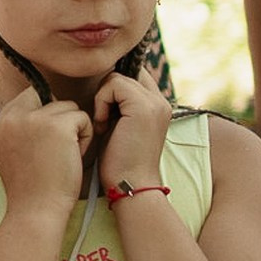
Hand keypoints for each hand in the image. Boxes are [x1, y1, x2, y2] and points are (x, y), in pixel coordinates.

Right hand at [0, 86, 90, 214]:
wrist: (35, 211)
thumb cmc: (30, 189)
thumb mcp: (13, 152)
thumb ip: (20, 128)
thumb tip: (42, 108)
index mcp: (0, 122)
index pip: (29, 97)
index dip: (45, 115)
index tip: (47, 143)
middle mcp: (14, 116)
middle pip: (50, 98)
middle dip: (60, 119)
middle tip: (58, 150)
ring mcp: (35, 118)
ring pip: (69, 107)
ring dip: (74, 130)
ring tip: (66, 156)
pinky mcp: (58, 126)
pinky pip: (83, 118)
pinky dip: (86, 138)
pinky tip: (75, 158)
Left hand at [93, 73, 172, 194]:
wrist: (131, 187)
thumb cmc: (119, 164)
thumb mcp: (120, 127)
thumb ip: (118, 105)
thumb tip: (103, 84)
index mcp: (157, 106)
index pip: (134, 75)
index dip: (114, 88)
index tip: (104, 112)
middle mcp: (160, 101)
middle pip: (124, 74)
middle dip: (106, 93)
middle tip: (104, 121)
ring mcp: (154, 102)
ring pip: (116, 77)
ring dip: (102, 100)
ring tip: (104, 125)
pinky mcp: (142, 106)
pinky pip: (113, 84)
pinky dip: (101, 103)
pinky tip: (103, 125)